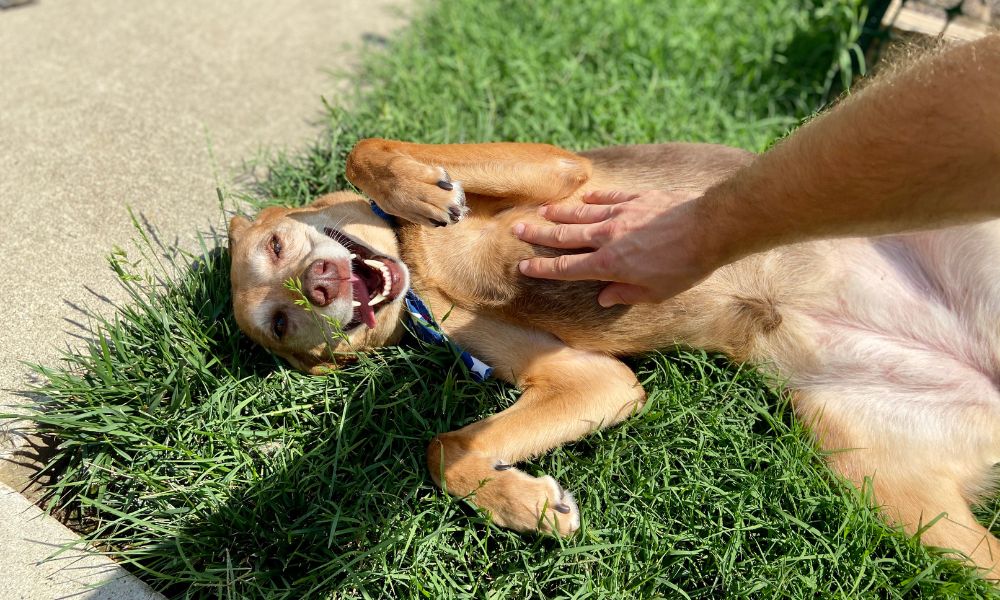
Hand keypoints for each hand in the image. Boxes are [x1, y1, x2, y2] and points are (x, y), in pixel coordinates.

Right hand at [514, 189, 719, 305]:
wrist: (707, 230)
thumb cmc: (683, 266)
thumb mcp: (654, 293)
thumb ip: (625, 294)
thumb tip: (603, 297)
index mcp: (609, 264)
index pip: (568, 267)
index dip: (543, 269)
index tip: (524, 267)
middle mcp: (607, 237)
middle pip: (565, 236)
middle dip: (539, 235)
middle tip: (517, 229)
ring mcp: (620, 214)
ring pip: (581, 213)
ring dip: (559, 213)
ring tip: (541, 211)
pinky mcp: (637, 199)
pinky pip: (609, 197)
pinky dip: (594, 198)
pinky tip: (585, 198)